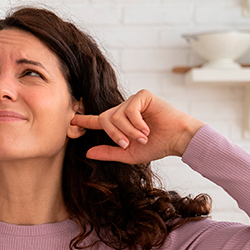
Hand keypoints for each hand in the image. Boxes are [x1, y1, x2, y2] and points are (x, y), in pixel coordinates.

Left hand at [70, 89, 204, 164]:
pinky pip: (129, 110)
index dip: (85, 120)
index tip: (72, 119)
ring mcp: (133, 101)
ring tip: (143, 136)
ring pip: (116, 116)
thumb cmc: (157, 146)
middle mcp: (124, 110)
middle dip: (114, 134)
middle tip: (127, 144)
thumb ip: (109, 153)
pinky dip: (136, 123)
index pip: (99, 120)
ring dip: (128, 131)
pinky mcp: (142, 95)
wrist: (178, 139)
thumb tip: (87, 153)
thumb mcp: (129, 154)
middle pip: (105, 119)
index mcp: (120, 123)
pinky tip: (147, 128)